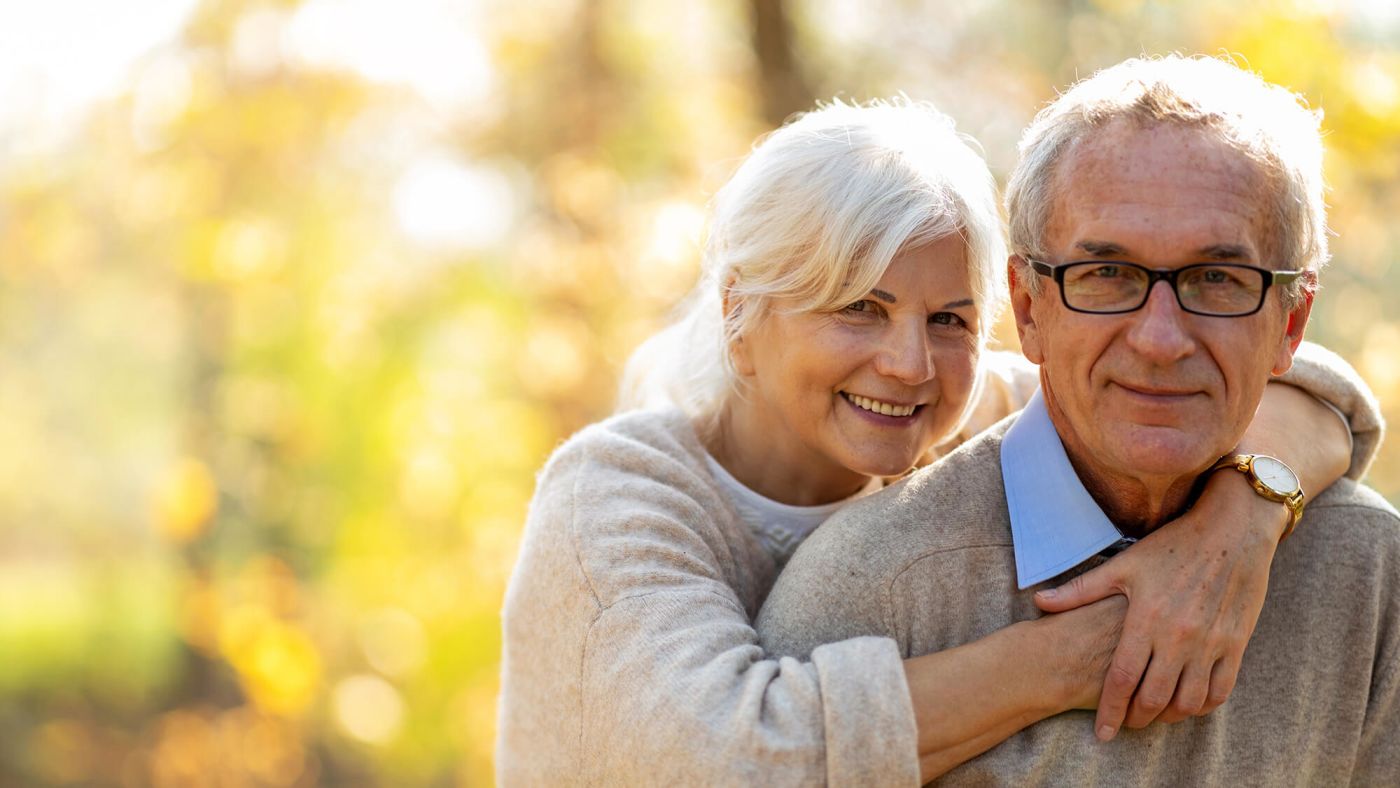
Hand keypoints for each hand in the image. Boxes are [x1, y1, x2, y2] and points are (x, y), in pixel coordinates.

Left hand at [1033, 471, 1282, 740]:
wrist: (1233, 531)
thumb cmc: (1173, 546)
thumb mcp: (1123, 565)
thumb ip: (1080, 590)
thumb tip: (1039, 601)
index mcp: (1145, 619)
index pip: (1121, 679)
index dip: (1110, 710)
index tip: (1101, 732)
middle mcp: (1179, 636)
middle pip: (1153, 698)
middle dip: (1136, 719)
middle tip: (1127, 724)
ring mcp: (1210, 643)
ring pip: (1188, 700)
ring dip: (1170, 716)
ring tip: (1156, 715)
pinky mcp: (1236, 643)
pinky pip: (1220, 690)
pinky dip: (1203, 705)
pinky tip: (1189, 704)